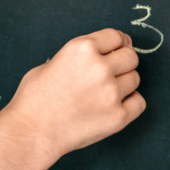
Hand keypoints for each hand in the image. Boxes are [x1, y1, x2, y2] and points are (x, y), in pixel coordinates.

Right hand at [0, 28, 144, 164]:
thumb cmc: (33, 100)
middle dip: (122, 62)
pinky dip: (130, 103)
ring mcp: (111, 92)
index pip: (115, 36)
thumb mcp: (49, 65)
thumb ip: (76, 59)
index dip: (117, 42)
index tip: (118, 48)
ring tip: (104, 93)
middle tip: (110, 73)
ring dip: (123, 84)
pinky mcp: (118, 116)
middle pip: (130, 57)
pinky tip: (114, 105)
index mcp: (81, 49)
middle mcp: (100, 67)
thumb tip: (96, 59)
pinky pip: (139, 102)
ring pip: (135, 79)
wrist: (31, 132)